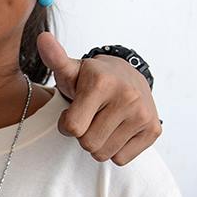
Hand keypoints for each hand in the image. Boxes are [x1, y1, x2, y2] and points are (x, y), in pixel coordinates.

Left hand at [36, 33, 160, 164]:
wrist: (127, 76)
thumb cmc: (90, 78)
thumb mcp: (70, 69)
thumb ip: (54, 58)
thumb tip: (42, 38)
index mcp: (101, 84)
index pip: (73, 128)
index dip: (66, 125)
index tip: (71, 113)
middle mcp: (127, 98)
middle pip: (88, 143)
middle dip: (82, 135)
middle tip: (88, 118)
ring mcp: (143, 115)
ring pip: (104, 153)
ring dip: (97, 144)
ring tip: (101, 123)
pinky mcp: (153, 130)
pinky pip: (122, 159)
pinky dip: (114, 149)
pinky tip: (115, 130)